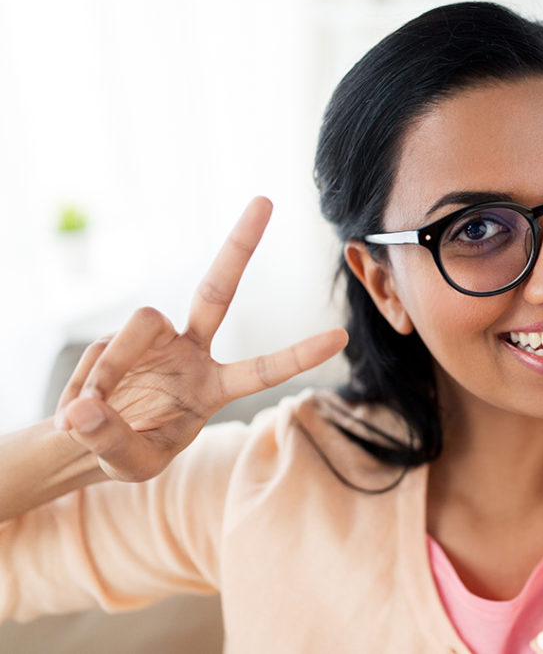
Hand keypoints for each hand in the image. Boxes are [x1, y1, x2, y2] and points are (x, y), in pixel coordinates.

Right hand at [53, 197, 347, 481]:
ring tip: (87, 413)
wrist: (86, 438)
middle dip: (240, 245)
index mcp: (215, 387)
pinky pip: (102, 350)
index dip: (299, 355)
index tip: (341, 337)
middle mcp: (192, 351)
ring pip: (140, 321)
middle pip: (216, 290)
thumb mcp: (128, 464)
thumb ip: (112, 441)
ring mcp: (156, 339)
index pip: (264, 370)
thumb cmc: (126, 452)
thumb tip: (82, 409)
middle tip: (265, 199)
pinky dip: (87, 384)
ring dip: (113, 365)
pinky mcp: (119, 336)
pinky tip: (79, 408)